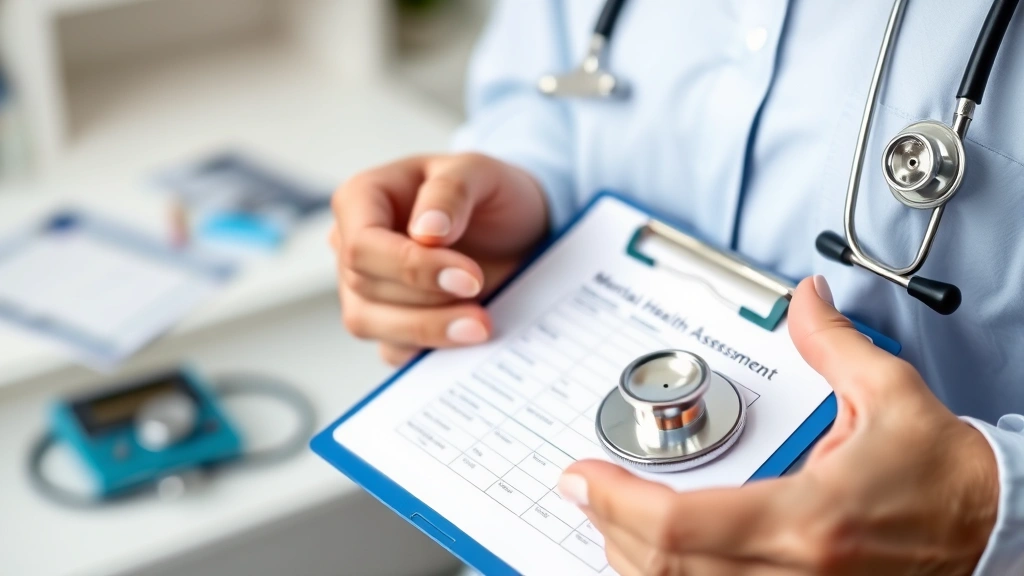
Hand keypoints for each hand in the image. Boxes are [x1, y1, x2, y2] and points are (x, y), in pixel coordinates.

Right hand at [329, 153, 548, 365]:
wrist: (516, 231)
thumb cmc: (489, 194)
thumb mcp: (481, 172)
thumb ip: (452, 191)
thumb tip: (426, 232)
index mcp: (363, 199)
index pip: (362, 244)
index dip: (411, 267)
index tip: (469, 277)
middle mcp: (353, 246)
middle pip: (364, 286)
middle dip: (428, 301)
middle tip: (483, 306)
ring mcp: (366, 290)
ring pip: (370, 324)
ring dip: (429, 330)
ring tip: (481, 327)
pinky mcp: (389, 325)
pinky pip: (393, 350)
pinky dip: (431, 349)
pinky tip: (467, 338)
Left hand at [558, 276, 998, 575]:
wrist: (987, 525)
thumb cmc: (940, 473)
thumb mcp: (891, 394)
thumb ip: (832, 345)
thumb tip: (803, 300)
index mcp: (810, 518)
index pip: (683, 525)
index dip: (617, 501)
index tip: (582, 474)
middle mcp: (795, 574)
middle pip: (664, 566)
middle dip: (608, 523)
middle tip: (582, 487)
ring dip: (628, 555)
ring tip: (607, 512)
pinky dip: (666, 575)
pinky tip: (651, 552)